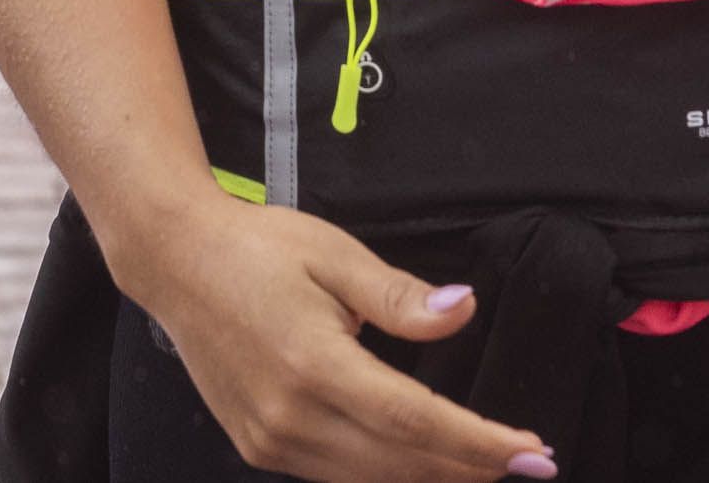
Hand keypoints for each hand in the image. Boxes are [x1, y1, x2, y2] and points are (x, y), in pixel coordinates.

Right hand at [119, 194, 551, 482]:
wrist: (175, 262)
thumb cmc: (258, 248)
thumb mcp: (335, 254)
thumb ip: (400, 296)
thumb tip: (464, 310)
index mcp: (313, 363)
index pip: (414, 420)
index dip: (479, 443)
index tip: (533, 453)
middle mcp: (290, 416)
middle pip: (400, 464)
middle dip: (471, 467)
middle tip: (529, 461)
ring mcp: (270, 440)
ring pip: (370, 481)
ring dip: (433, 476)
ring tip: (485, 463)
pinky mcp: (260, 447)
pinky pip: (337, 476)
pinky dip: (386, 474)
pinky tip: (420, 458)